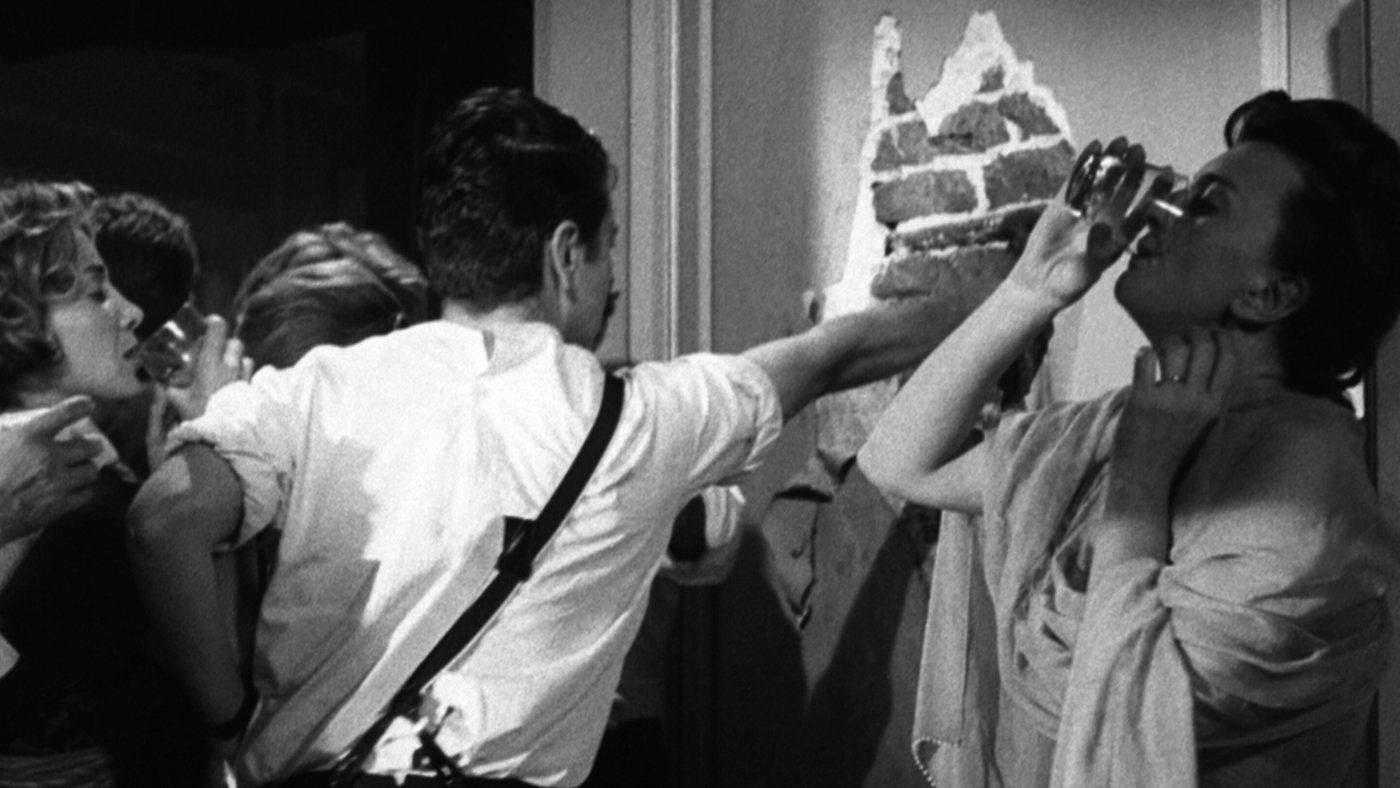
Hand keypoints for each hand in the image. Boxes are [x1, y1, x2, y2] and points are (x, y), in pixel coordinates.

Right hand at [0, 396, 101, 545]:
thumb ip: (8, 435)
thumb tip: (12, 429)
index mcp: (28, 437)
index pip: (64, 413)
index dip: (79, 406)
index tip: (88, 404)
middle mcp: (48, 457)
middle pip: (90, 445)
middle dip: (93, 444)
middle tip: (91, 444)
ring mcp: (57, 482)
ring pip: (91, 470)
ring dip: (86, 469)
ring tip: (79, 469)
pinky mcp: (60, 505)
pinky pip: (86, 494)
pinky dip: (81, 491)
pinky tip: (73, 489)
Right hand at [166, 315, 252, 421]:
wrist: (224, 434)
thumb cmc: (199, 415)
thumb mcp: (179, 401)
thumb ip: (171, 390)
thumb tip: (165, 385)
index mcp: (210, 362)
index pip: (217, 330)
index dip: (214, 323)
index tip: (210, 323)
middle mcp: (230, 366)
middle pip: (235, 342)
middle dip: (227, 345)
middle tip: (216, 354)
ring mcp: (244, 377)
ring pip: (246, 359)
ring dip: (238, 361)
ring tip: (227, 371)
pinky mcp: (252, 390)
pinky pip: (252, 376)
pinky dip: (245, 377)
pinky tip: (235, 387)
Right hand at [1008, 137, 1145, 309]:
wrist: (1038, 284)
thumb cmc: (1067, 284)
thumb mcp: (1084, 273)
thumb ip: (1096, 251)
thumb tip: (1103, 227)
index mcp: (1120, 237)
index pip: (1143, 211)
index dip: (1156, 193)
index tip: (1168, 173)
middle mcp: (1107, 220)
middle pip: (1125, 190)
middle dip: (1133, 170)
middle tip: (1139, 151)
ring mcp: (1086, 210)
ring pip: (1103, 181)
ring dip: (1113, 162)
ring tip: (1121, 141)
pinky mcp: (1064, 204)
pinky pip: (1077, 180)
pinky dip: (1084, 163)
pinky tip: (1094, 145)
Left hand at [1112, 329, 1238, 485]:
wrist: (1146, 478)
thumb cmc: (1174, 450)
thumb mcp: (1205, 426)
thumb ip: (1211, 398)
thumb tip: (1214, 363)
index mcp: (1215, 406)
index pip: (1230, 359)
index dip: (1223, 337)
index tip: (1213, 331)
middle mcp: (1196, 401)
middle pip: (1204, 347)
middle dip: (1194, 331)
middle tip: (1185, 332)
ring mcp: (1169, 400)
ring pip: (1175, 348)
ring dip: (1168, 341)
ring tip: (1162, 348)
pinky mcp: (1142, 400)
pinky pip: (1145, 359)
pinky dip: (1143, 352)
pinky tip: (1143, 357)